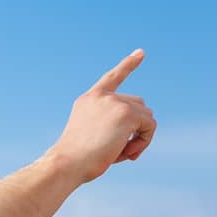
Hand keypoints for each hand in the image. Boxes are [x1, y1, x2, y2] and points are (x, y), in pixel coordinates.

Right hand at [45, 50, 156, 184]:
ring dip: (141, 136)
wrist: (67, 164)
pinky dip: (145, 141)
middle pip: (138, 105)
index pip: (112, 78)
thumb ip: (112, 124)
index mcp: (88, 100)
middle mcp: (102, 97)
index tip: (141, 53)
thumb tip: (146, 123)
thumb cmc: (76, 160)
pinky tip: (129, 153)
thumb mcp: (91, 135)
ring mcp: (115, 102)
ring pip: (146, 116)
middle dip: (137, 127)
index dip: (128, 65)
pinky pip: (150, 126)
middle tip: (126, 151)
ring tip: (126, 154)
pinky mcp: (127, 113)